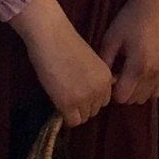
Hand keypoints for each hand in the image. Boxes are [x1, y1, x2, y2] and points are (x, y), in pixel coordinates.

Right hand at [12, 0, 114, 128]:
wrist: (51, 37)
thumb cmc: (66, 45)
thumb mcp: (91, 63)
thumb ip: (95, 79)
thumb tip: (92, 95)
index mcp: (107, 78)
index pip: (103, 100)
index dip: (90, 98)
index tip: (78, 91)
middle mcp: (100, 89)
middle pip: (94, 110)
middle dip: (82, 105)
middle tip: (68, 93)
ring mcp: (85, 97)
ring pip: (84, 117)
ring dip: (74, 110)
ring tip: (62, 95)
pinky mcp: (68, 103)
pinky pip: (72, 121)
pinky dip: (66, 117)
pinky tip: (58, 104)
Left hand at [99, 0, 158, 106]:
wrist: (155, 5)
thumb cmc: (129, 20)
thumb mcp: (111, 39)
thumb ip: (105, 63)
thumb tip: (100, 82)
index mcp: (138, 65)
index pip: (122, 97)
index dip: (112, 91)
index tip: (109, 78)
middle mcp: (153, 71)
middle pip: (133, 100)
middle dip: (123, 92)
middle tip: (118, 75)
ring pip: (146, 97)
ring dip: (135, 91)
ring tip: (129, 74)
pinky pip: (158, 91)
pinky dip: (148, 88)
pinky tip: (141, 75)